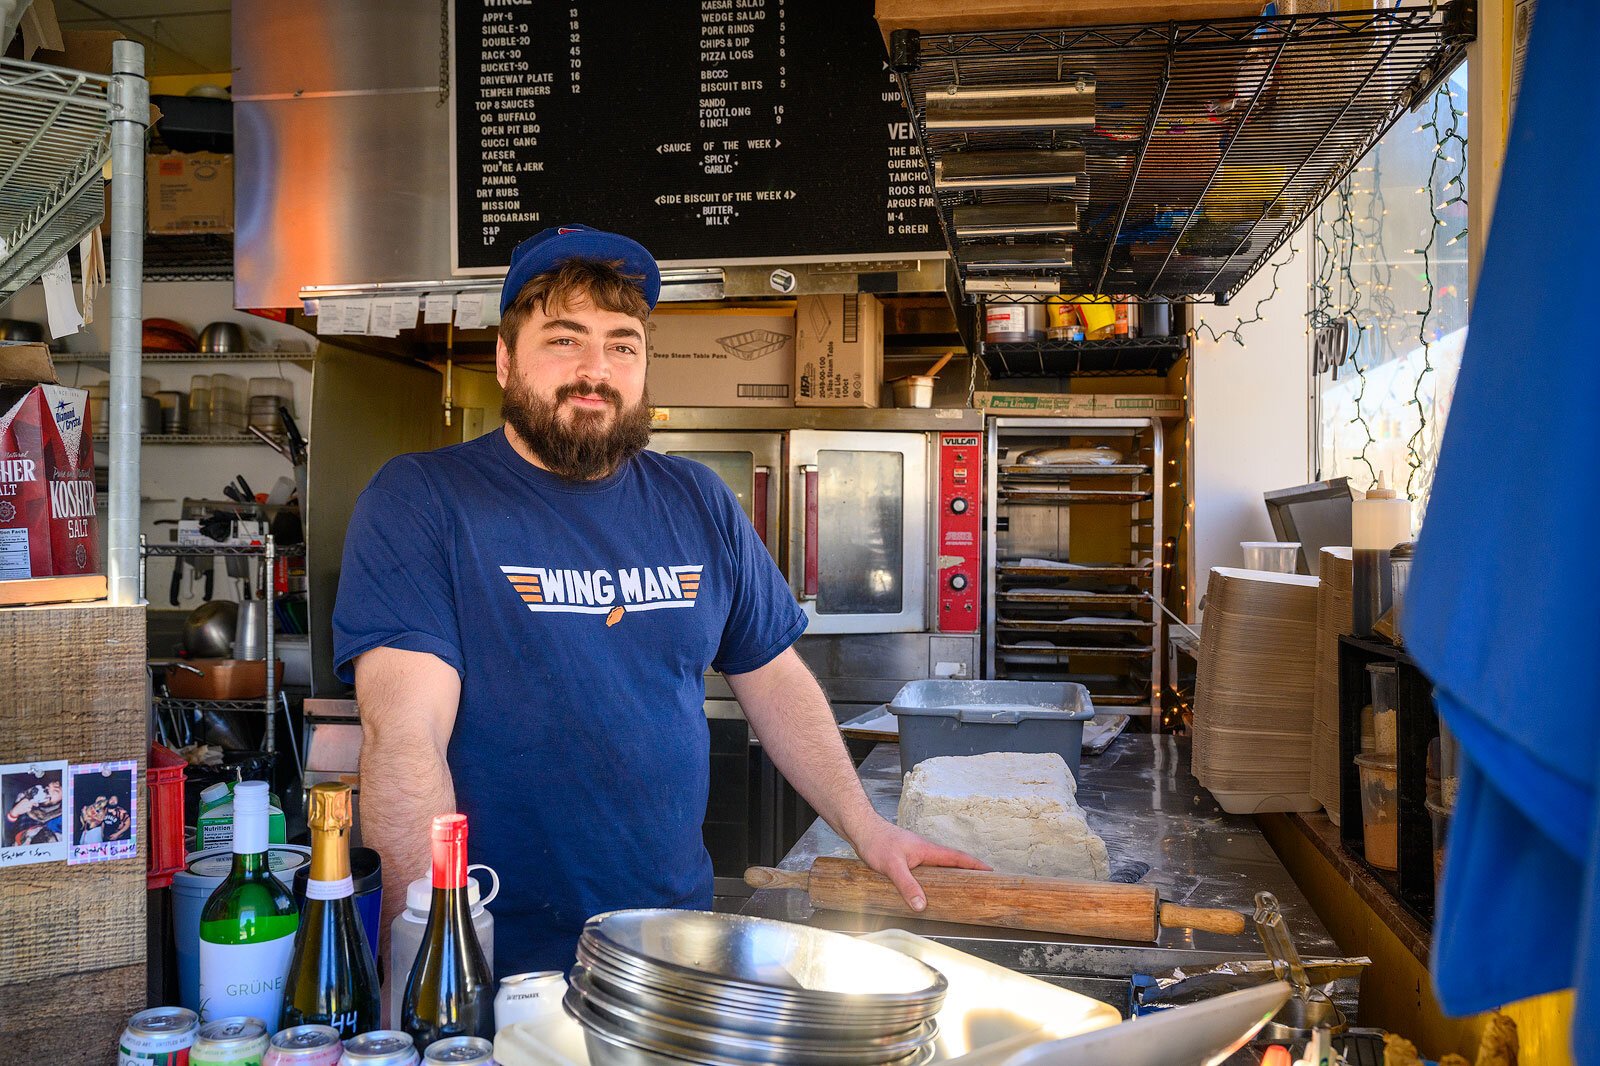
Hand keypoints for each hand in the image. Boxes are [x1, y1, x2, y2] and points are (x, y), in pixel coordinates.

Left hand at [848, 816, 989, 911]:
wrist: (861, 829)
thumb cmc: (876, 842)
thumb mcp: (893, 866)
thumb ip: (907, 885)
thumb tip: (922, 906)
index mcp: (928, 850)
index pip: (957, 857)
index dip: (974, 864)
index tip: (991, 871)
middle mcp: (925, 850)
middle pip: (952, 861)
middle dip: (968, 871)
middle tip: (982, 883)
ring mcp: (916, 853)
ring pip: (939, 865)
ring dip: (952, 874)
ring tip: (962, 889)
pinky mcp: (907, 857)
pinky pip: (928, 868)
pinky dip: (936, 876)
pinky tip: (931, 886)